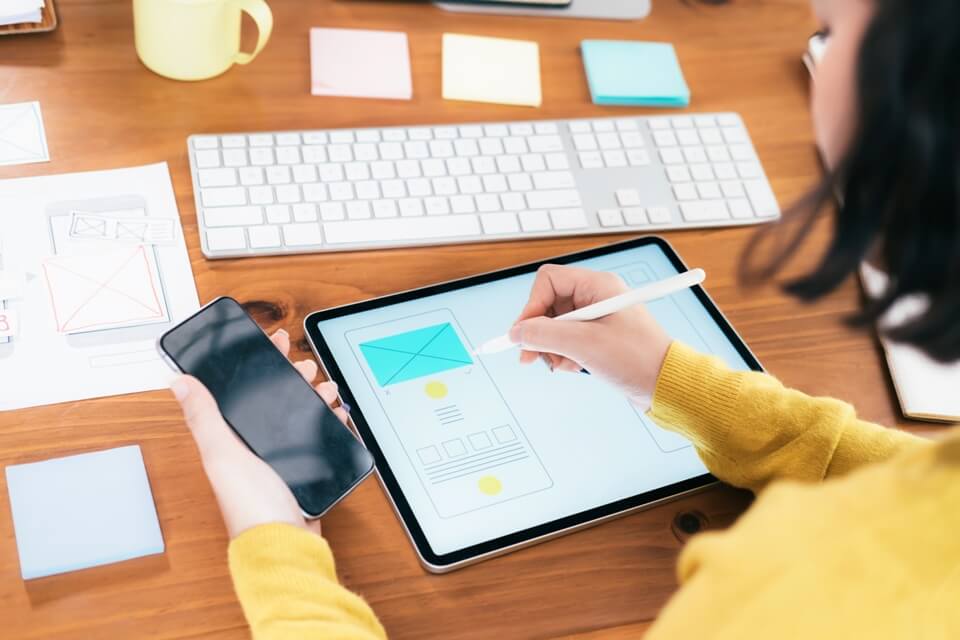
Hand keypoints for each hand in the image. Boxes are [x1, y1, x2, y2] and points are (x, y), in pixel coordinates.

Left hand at [169, 329, 348, 538]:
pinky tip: (336, 415)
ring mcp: (280, 459)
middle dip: (291, 377)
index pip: (242, 390)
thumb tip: (178, 382)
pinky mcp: (303, 470)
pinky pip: (316, 436)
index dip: (259, 363)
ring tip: (325, 388)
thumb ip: (204, 417)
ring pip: (298, 415)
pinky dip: (327, 421)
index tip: (274, 342)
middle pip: (274, 400)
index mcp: (230, 440)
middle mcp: (253, 447)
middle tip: (305, 366)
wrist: (286, 542)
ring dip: (312, 397)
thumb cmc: (251, 505)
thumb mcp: (223, 454)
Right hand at [509, 265, 672, 408]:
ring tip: (562, 364)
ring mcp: (598, 317)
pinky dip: (564, 355)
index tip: (523, 334)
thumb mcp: (584, 345)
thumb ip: (544, 335)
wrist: (666, 385)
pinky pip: (568, 340)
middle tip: (531, 357)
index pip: (548, 281)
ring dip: (551, 347)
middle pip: (548, 304)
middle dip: (539, 332)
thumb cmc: (637, 359)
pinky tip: (574, 367)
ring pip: (556, 325)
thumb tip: (516, 333)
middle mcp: (596, 296)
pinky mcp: (599, 337)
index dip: (531, 306)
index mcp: (597, 285)